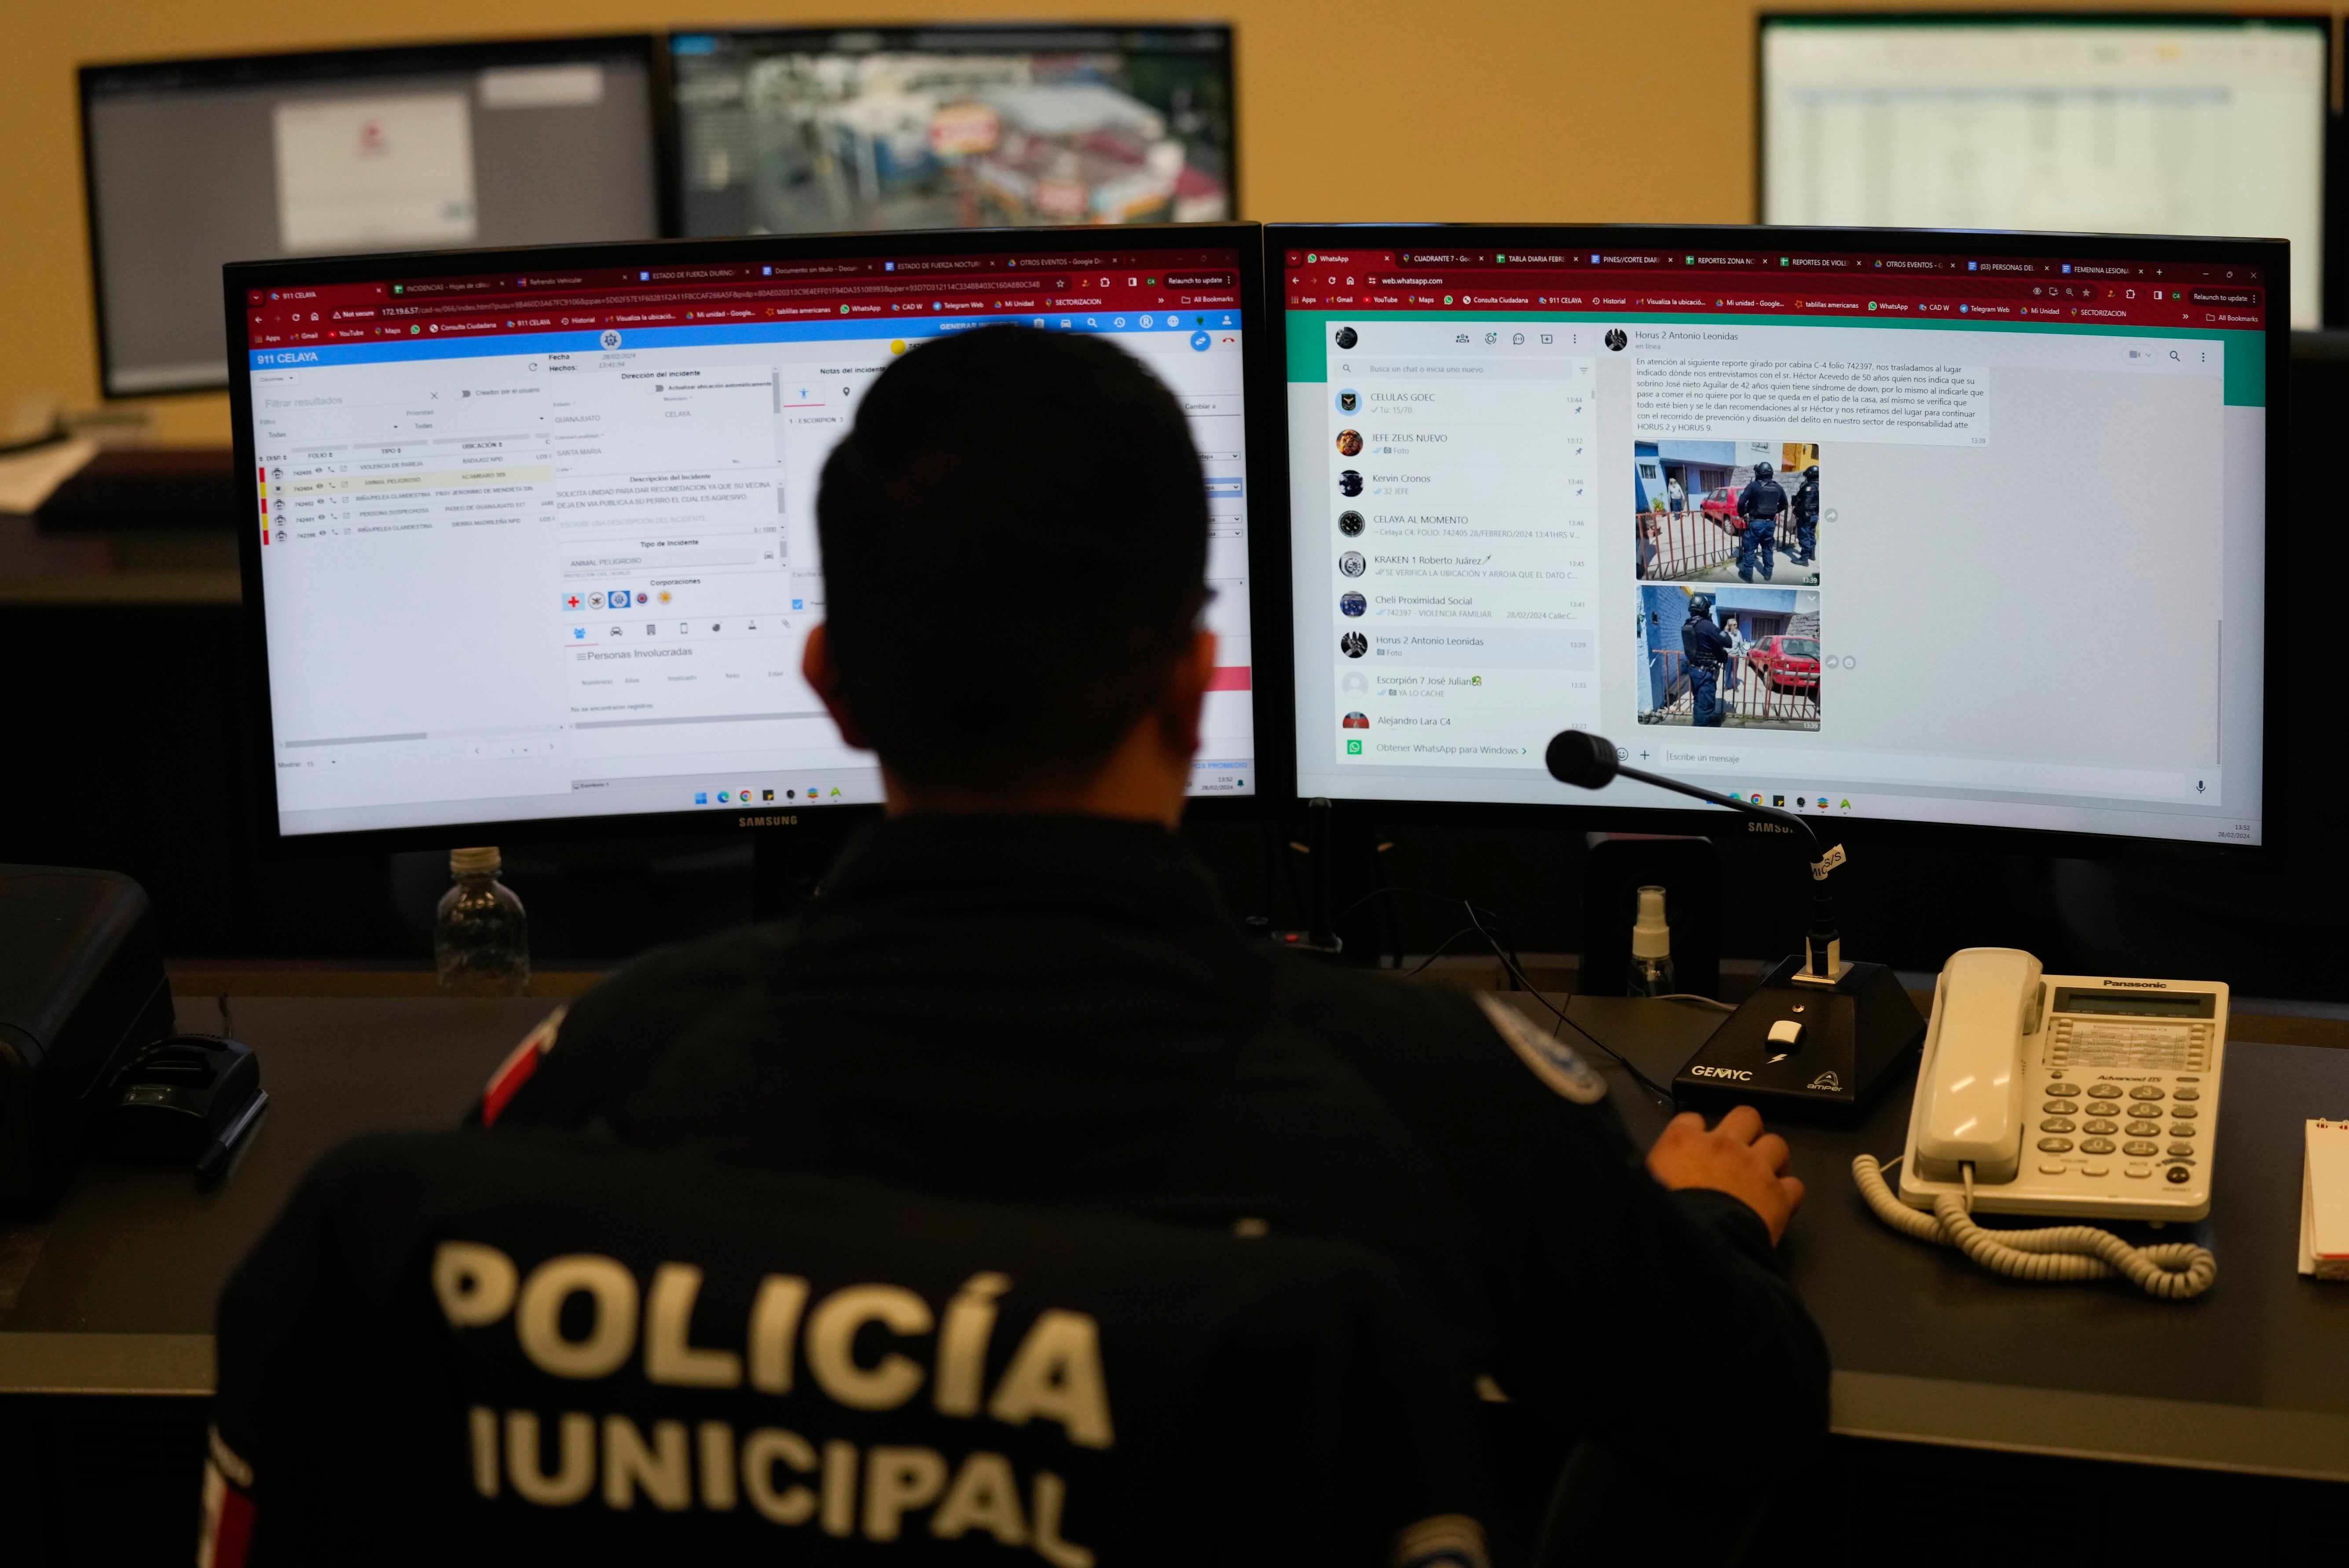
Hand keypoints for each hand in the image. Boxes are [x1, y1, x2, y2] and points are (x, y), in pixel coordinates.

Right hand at [1646, 1105, 1804, 1243]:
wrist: (1694, 1247)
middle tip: (1744, 1147)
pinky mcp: (1777, 1196)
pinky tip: (1778, 1203)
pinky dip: (1788, 1193)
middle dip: (1747, 1130)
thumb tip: (1653, 1178)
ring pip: (1776, 1143)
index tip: (1697, 1143)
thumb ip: (1656, 1173)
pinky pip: (1795, 1185)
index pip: (1692, 1119)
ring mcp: (1753, 1168)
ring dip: (1771, 1157)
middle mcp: (1722, 1147)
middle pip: (1745, 1116)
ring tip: (1765, 1173)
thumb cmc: (1665, 1222)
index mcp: (1683, 1142)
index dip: (1696, 1131)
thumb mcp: (1645, 1187)